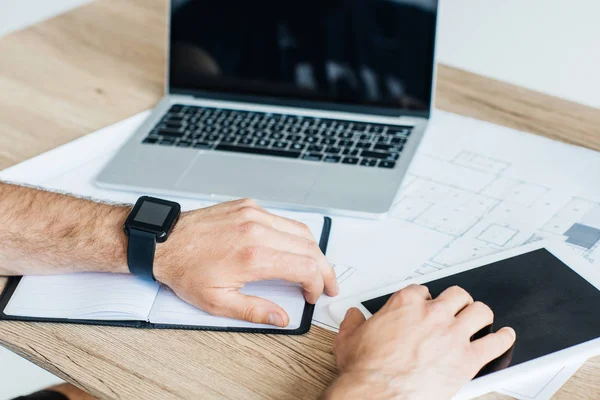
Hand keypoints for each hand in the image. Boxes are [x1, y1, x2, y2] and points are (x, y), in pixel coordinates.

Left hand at [154, 198, 337, 326]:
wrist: (163, 242)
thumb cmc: (185, 270)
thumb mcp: (217, 302)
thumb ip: (255, 311)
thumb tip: (281, 318)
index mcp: (253, 256)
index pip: (306, 267)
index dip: (318, 284)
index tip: (314, 295)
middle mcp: (257, 230)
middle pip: (310, 247)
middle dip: (324, 268)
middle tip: (326, 283)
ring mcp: (253, 214)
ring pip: (300, 230)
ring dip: (312, 250)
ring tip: (314, 266)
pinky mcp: (248, 206)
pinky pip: (281, 219)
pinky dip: (292, 235)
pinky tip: (289, 248)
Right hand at [326, 285, 515, 398]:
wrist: (378, 393)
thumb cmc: (367, 368)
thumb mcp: (349, 338)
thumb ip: (353, 322)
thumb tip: (353, 316)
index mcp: (405, 304)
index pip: (423, 290)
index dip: (425, 298)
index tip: (425, 306)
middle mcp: (432, 313)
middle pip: (457, 295)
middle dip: (457, 301)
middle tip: (456, 309)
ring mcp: (453, 334)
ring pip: (479, 311)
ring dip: (480, 314)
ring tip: (481, 319)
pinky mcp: (467, 359)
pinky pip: (495, 343)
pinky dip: (503, 338)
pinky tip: (505, 337)